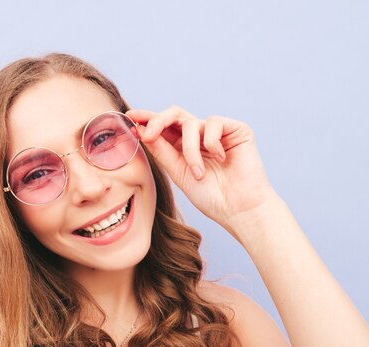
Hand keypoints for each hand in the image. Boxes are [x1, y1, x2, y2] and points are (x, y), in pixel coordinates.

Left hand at [126, 106, 277, 227]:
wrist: (239, 209)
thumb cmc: (211, 197)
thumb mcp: (179, 173)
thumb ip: (162, 151)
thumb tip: (142, 130)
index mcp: (184, 147)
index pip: (164, 127)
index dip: (147, 119)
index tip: (128, 116)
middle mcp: (200, 136)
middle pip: (174, 114)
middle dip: (157, 121)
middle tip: (147, 134)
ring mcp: (218, 132)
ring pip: (191, 123)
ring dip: (190, 150)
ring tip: (199, 173)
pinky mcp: (236, 129)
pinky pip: (213, 123)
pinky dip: (211, 143)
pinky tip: (222, 159)